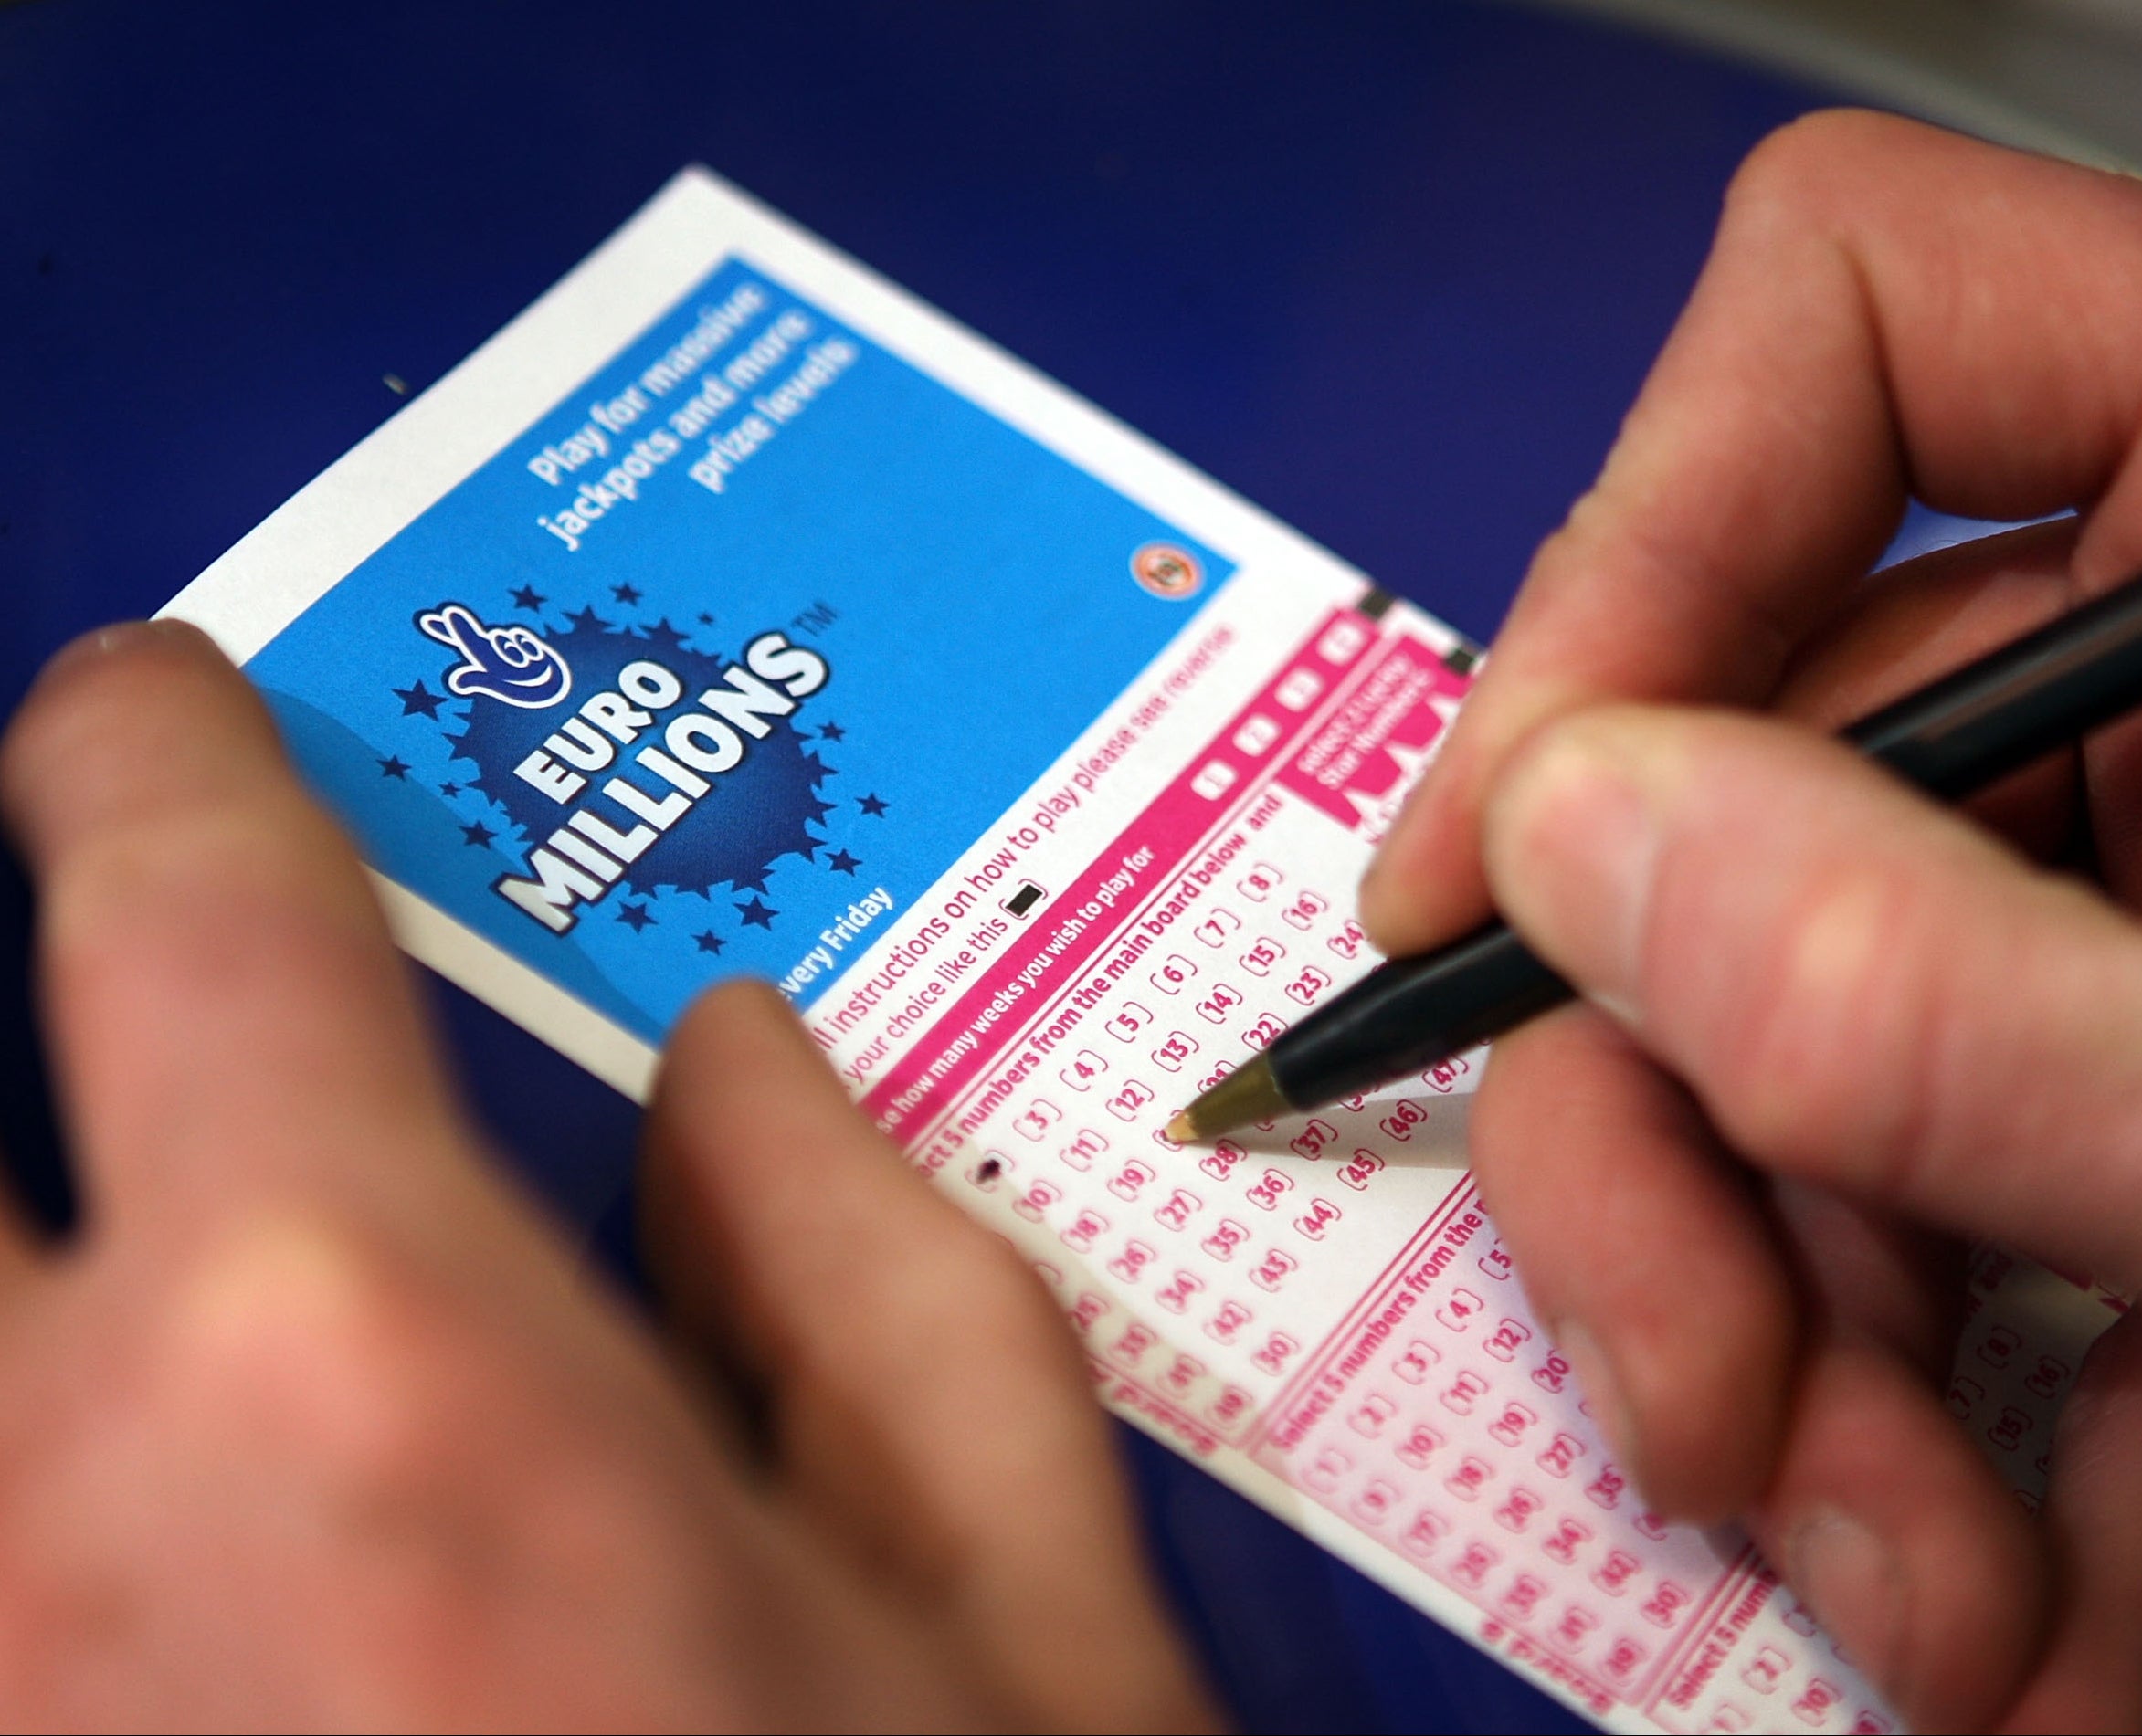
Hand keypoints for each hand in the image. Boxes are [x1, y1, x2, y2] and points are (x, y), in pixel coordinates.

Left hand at [0, 621, 1213, 1729]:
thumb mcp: (1011, 1615)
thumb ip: (874, 1287)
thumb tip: (747, 1087)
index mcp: (382, 1376)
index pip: (189, 910)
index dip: (152, 759)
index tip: (145, 717)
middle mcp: (89, 1528)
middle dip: (14, 1034)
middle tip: (89, 1009)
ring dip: (49, 1307)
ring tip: (171, 1287)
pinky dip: (67, 1494)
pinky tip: (183, 1546)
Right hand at [1363, 111, 2141, 1730]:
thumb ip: (1972, 1002)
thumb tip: (1562, 841)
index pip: (1874, 324)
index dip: (1639, 551)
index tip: (1504, 867)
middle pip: (1736, 780)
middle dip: (1674, 1135)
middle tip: (1703, 1406)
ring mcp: (2141, 925)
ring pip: (1763, 1045)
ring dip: (1783, 1354)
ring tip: (1932, 1608)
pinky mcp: (2124, 1135)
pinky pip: (1889, 1222)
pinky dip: (1922, 1440)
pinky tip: (2052, 1618)